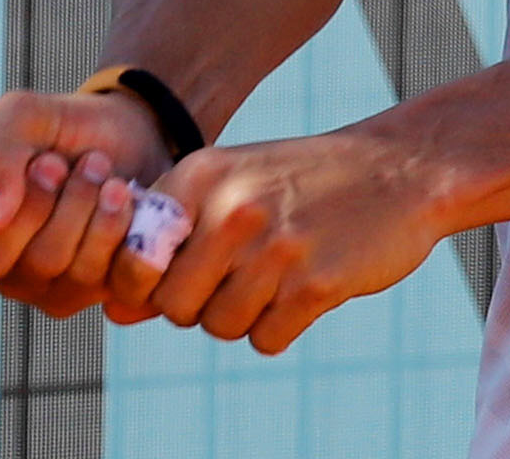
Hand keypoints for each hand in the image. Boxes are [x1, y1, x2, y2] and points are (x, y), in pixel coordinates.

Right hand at [0, 87, 170, 316]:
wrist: (136, 136)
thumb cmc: (64, 127)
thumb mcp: (24, 116)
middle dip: (31, 204)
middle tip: (55, 162)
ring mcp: (36, 284)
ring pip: (48, 268)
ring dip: (81, 206)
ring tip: (100, 168)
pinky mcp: (88, 293)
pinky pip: (97, 280)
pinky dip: (115, 228)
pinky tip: (124, 198)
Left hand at [109, 127, 448, 355]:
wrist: (396, 169)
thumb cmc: (301, 184)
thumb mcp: (230, 189)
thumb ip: (170, 245)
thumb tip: (113, 311)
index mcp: (200, 177)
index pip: (133, 261)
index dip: (151, 285)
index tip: (183, 273)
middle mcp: (232, 209)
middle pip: (173, 305)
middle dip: (199, 306)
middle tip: (236, 279)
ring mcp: (275, 247)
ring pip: (219, 326)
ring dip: (243, 317)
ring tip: (274, 278)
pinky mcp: (315, 284)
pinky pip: (266, 340)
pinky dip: (280, 328)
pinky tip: (302, 290)